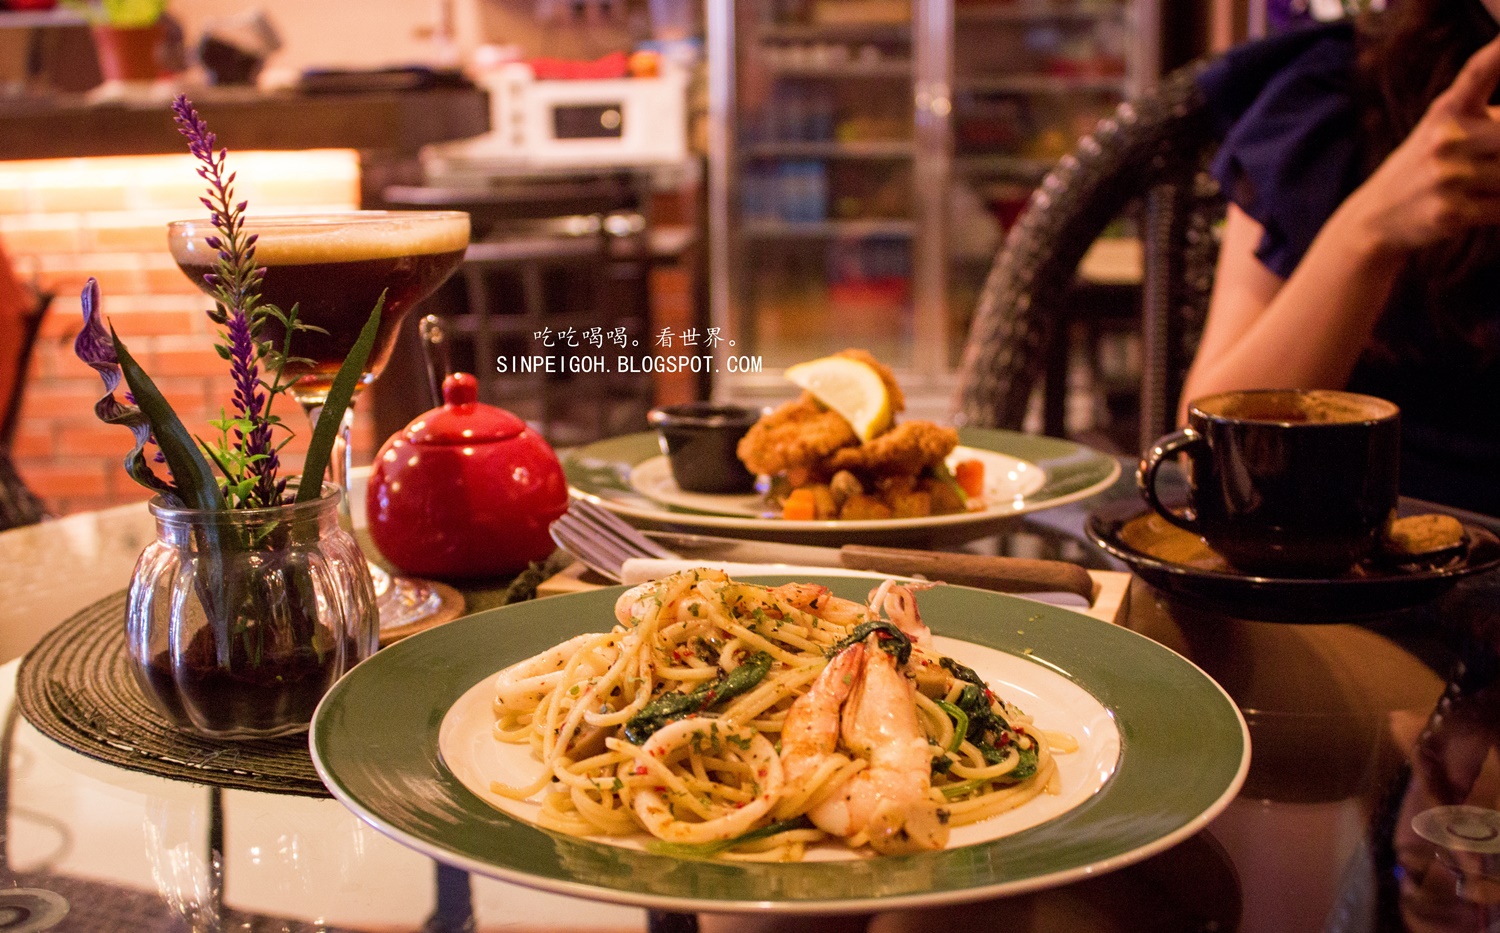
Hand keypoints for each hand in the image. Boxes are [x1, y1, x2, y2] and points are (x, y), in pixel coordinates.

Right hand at [1345, 34, 1499, 251]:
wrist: (1374, 217)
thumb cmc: (1423, 165)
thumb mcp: (1444, 127)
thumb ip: (1487, 114)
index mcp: (1448, 111)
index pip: (1478, 73)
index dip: (1498, 52)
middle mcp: (1445, 139)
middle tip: (1487, 161)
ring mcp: (1446, 177)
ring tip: (1479, 188)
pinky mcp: (1449, 213)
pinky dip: (1497, 210)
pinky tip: (1479, 207)